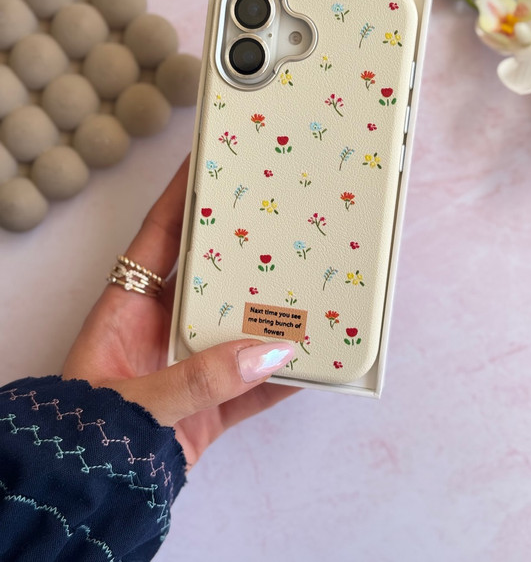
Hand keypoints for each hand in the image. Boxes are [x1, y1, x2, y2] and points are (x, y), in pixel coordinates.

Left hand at [62, 157, 298, 466]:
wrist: (91, 495)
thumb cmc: (90, 435)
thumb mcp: (136, 399)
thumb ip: (199, 380)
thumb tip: (270, 352)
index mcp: (130, 307)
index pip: (158, 237)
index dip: (182, 197)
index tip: (210, 161)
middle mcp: (164, 327)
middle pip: (211, 275)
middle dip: (243, 248)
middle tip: (279, 217)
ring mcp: (191, 363)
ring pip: (239, 325)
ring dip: (272, 312)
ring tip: (310, 285)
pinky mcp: (212, 403)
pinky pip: (256, 382)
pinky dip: (284, 376)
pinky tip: (314, 363)